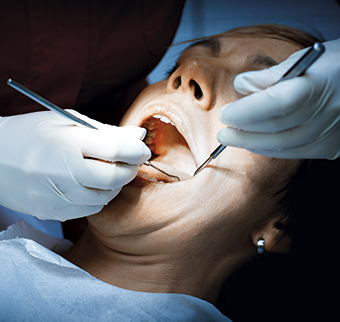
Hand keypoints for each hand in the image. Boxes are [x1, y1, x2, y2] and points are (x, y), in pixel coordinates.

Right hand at [0, 110, 150, 220]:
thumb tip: (139, 137)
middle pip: (115, 178)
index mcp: (66, 142)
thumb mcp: (66, 121)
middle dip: (129, 170)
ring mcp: (56, 196)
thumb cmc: (31, 133)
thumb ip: (105, 131)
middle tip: (128, 161)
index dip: (137, 150)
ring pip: (105, 198)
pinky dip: (98, 197)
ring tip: (107, 172)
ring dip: (115, 185)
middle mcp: (63, 171)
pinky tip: (90, 185)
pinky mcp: (52, 211)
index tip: (142, 149)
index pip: (116, 149)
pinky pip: (89, 210)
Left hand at [218, 38, 339, 158]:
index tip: (226, 113)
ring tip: (233, 138)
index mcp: (319, 83)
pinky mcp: (331, 145)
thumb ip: (271, 74)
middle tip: (223, 132)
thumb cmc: (336, 66)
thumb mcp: (307, 58)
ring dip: (252, 144)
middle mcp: (326, 111)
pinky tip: (255, 144)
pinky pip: (294, 153)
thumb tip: (242, 84)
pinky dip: (270, 149)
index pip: (277, 102)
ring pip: (282, 145)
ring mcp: (330, 132)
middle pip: (275, 127)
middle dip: (243, 131)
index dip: (246, 111)